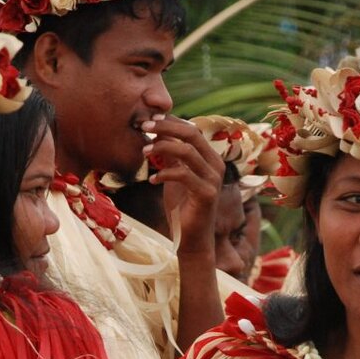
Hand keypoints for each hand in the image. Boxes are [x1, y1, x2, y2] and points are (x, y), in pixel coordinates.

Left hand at [142, 116, 223, 254]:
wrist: (191, 239)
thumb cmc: (182, 207)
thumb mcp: (174, 176)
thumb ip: (170, 156)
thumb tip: (157, 133)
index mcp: (209, 157)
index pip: (191, 129)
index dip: (170, 121)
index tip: (148, 119)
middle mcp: (215, 165)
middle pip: (192, 133)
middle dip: (166, 127)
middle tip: (144, 126)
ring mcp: (213, 179)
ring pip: (187, 151)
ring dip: (162, 147)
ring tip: (144, 152)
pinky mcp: (207, 194)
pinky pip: (183, 175)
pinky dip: (164, 174)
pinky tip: (152, 179)